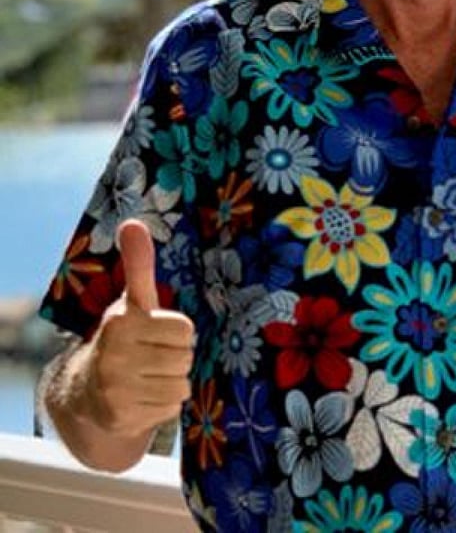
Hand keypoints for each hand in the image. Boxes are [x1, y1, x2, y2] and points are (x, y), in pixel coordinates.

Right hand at [82, 219, 194, 436]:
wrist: (85, 390)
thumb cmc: (122, 337)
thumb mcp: (132, 301)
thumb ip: (138, 264)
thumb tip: (133, 223)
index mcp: (121, 323)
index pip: (184, 329)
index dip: (176, 332)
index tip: (156, 333)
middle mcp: (115, 355)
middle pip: (185, 358)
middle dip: (176, 357)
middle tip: (153, 357)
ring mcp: (116, 389)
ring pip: (181, 385)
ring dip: (172, 382)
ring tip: (148, 376)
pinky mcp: (121, 417)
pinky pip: (171, 408)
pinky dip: (163, 404)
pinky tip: (143, 397)